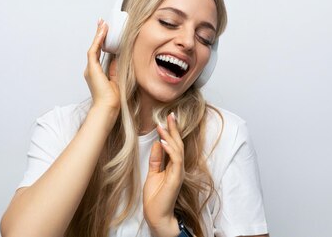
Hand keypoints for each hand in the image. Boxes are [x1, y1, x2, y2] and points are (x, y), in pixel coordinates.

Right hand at [84, 19, 119, 112]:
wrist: (108, 106)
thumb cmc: (113, 97)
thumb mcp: (117, 77)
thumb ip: (115, 67)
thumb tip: (119, 55)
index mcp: (96, 72)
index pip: (99, 52)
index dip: (102, 41)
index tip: (106, 31)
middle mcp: (91, 69)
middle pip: (95, 47)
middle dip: (98, 34)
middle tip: (103, 23)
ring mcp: (90, 69)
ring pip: (94, 47)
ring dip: (98, 35)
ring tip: (103, 24)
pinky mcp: (91, 69)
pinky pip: (93, 51)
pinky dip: (98, 40)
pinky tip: (102, 32)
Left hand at [143, 113, 183, 236]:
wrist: (156, 216)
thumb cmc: (155, 198)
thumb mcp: (153, 173)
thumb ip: (156, 159)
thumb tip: (156, 143)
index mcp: (172, 166)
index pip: (173, 145)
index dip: (171, 132)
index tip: (166, 119)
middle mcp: (178, 167)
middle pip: (178, 144)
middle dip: (174, 129)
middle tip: (170, 115)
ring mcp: (178, 172)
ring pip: (177, 150)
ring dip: (170, 137)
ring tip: (162, 126)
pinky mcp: (176, 178)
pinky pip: (175, 160)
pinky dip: (169, 150)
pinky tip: (162, 142)